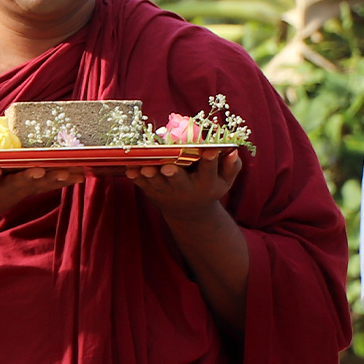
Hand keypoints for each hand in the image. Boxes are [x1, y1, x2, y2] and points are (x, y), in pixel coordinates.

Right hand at [0, 163, 87, 232]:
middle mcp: (3, 190)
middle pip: (18, 183)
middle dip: (30, 178)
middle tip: (41, 172)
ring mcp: (17, 191)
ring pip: (38, 184)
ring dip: (55, 178)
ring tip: (75, 172)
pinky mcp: (26, 190)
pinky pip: (46, 185)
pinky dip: (62, 180)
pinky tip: (81, 174)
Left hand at [125, 149, 241, 218]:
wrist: (189, 213)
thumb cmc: (209, 188)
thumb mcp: (224, 181)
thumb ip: (231, 167)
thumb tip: (233, 151)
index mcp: (206, 184)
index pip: (209, 171)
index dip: (210, 161)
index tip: (209, 151)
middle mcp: (186, 189)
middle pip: (179, 181)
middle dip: (174, 174)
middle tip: (169, 168)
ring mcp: (167, 192)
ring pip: (157, 183)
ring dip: (151, 176)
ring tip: (146, 168)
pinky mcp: (152, 192)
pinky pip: (142, 185)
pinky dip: (136, 178)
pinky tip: (130, 169)